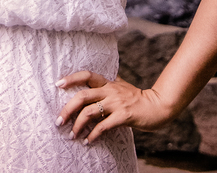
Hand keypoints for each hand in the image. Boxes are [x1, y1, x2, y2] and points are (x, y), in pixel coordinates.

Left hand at [55, 71, 173, 144]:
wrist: (158, 106)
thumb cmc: (138, 98)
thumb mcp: (122, 86)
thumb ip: (109, 84)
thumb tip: (96, 81)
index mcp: (108, 83)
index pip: (87, 75)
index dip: (71, 78)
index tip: (57, 84)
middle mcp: (110, 90)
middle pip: (82, 95)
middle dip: (67, 109)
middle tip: (59, 121)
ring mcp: (117, 103)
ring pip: (89, 111)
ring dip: (77, 125)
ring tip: (72, 134)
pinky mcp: (124, 115)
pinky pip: (103, 126)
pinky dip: (93, 135)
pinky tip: (88, 141)